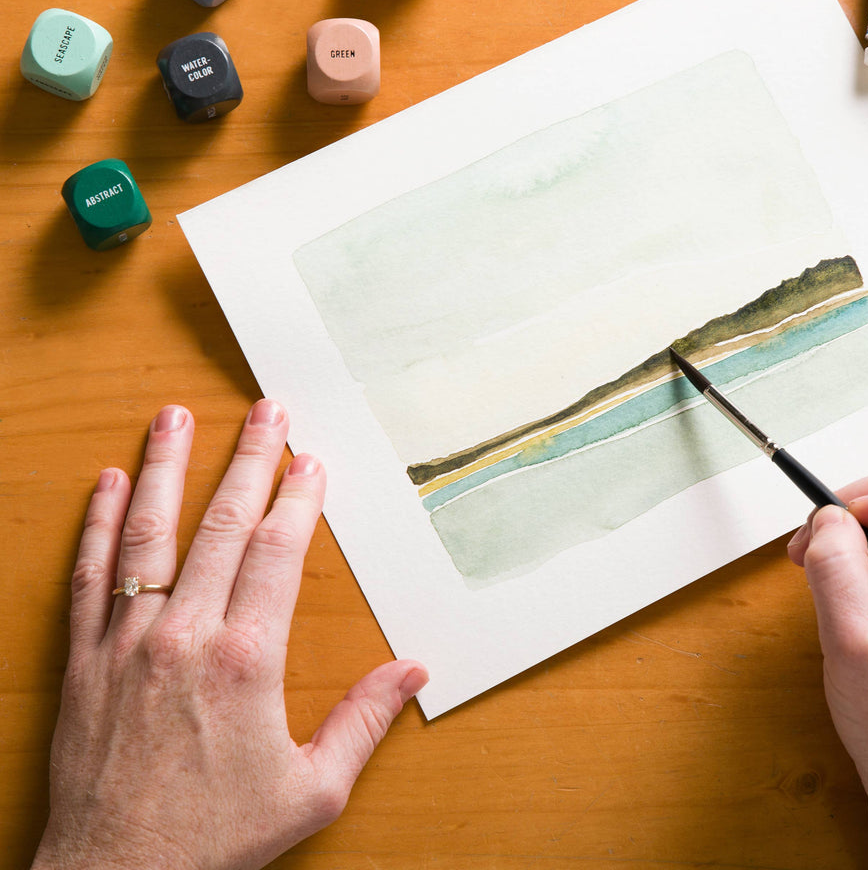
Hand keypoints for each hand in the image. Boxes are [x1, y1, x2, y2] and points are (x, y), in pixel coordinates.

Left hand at [32, 402, 427, 869]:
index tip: (310, 461)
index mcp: (247, 660)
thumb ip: (363, 722)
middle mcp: (185, 635)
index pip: (278, 552)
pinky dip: (97, 524)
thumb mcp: (310, 791)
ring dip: (163, 469)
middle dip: (248, 460)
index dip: (298, 498)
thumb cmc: (213, 839)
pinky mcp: (85, 660)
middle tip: (266, 411)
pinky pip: (90, 575)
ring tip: (174, 417)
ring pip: (148, 534)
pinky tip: (107, 482)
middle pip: (222, 525)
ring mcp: (127, 642)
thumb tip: (412, 671)